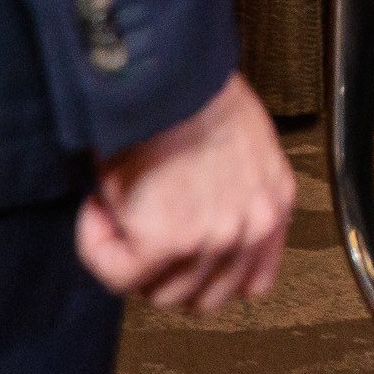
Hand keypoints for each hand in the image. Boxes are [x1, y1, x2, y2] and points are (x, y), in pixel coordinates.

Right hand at [77, 71, 291, 312]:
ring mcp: (213, 239)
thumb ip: (233, 201)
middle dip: (162, 272)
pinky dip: (98, 246)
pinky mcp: (167, 241)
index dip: (203, 273)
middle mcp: (253, 229)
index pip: (249, 282)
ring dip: (129, 257)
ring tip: (118, 207)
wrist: (169, 75)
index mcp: (274, 207)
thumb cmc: (194, 98)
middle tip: (136, 229)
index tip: (174, 251)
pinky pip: (119, 275)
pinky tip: (99, 206)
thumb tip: (194, 232)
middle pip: (201, 298)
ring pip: (159, 294)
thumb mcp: (243, 152)